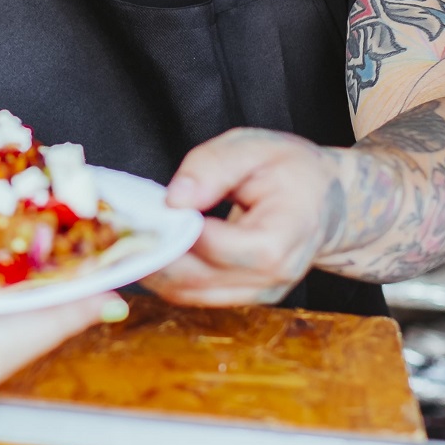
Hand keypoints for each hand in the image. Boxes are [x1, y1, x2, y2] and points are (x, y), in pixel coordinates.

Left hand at [143, 128, 342, 306]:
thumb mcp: (255, 148)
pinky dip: (166, 275)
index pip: (215, 246)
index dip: (175, 229)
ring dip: (152, 269)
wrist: (326, 200)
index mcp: (279, 240)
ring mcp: (257, 294)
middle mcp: (270, 279)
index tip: (143, 208)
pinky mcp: (242, 296)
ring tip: (126, 237)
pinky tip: (147, 248)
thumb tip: (174, 199)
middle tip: (118, 226)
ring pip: (188, 295)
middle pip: (195, 280)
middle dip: (152, 253)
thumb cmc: (291, 170)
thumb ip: (213, 167)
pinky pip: (194, 295)